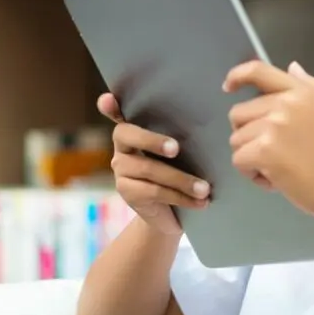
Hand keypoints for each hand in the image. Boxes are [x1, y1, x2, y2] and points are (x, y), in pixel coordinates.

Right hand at [98, 93, 209, 235]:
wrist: (172, 215)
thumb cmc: (181, 173)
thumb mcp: (183, 154)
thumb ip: (183, 137)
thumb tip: (205, 126)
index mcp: (136, 130)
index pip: (118, 113)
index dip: (110, 107)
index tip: (108, 99)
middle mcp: (122, 146)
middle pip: (127, 135)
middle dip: (152, 140)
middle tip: (176, 148)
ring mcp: (120, 169)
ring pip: (148, 168)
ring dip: (181, 179)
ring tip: (205, 189)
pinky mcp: (126, 192)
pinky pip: (153, 191)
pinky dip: (180, 196)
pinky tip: (200, 201)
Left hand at [223, 61, 313, 215]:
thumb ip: (307, 85)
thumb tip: (292, 67)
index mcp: (299, 91)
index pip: (258, 71)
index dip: (236, 76)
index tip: (228, 87)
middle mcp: (284, 103)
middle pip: (239, 113)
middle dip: (248, 133)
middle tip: (271, 148)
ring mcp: (272, 126)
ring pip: (236, 139)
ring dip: (250, 155)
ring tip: (274, 165)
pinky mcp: (263, 149)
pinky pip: (238, 159)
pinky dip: (251, 173)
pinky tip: (272, 178)